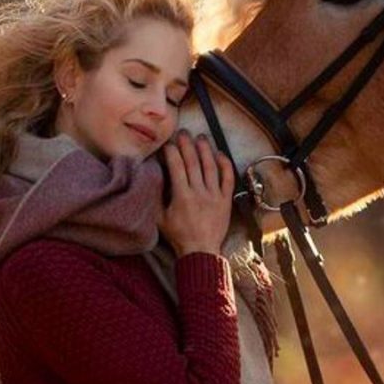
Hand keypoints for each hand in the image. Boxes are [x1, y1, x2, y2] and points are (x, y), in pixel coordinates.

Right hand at [158, 131, 234, 255]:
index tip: (168, 143)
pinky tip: (220, 153)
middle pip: (193, 162)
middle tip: (183, 132)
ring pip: (210, 167)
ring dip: (205, 149)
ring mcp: (214, 195)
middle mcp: (199, 193)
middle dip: (187, 145)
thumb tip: (155, 176)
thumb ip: (157, 197)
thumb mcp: (160, 218)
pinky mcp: (225, 200)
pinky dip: (225, 165)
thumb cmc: (178, 235)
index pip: (177, 167)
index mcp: (181, 196)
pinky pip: (227, 179)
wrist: (200, 251)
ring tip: (201, 137)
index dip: (172, 152)